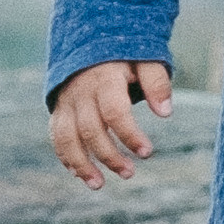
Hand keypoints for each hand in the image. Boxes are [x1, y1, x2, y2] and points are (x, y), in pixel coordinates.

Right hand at [51, 58, 172, 186]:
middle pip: (91, 130)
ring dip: (81, 164)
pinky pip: (57, 136)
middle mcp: (81, 92)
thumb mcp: (144, 59)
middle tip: (130, 173)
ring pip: (67, 137)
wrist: (90, 38)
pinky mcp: (59, 110)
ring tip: (98, 185)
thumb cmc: (124, 54)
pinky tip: (80, 175)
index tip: (147, 152)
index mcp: (104, 78)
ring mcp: (67, 102)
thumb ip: (156, 83)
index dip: (130, 135)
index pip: (114, 112)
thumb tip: (165, 113)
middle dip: (109, 156)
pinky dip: (66, 157)